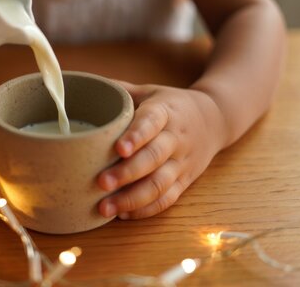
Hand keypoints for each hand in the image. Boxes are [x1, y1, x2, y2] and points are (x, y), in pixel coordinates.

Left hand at [97, 82, 227, 218]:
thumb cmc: (171, 106)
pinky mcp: (185, 181)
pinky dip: (145, 209)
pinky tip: (122, 214)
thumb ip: (120, 92)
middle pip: (154, 158)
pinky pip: (167, 199)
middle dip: (127, 172)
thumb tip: (83, 86)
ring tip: (105, 207)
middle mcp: (176, 138)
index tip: (118, 148)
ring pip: (160, 184)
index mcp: (166, 112)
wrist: (215, 120)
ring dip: (132, 198)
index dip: (136, 136)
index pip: (152, 122)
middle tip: (101, 183)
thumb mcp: (150, 92)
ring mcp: (182, 162)